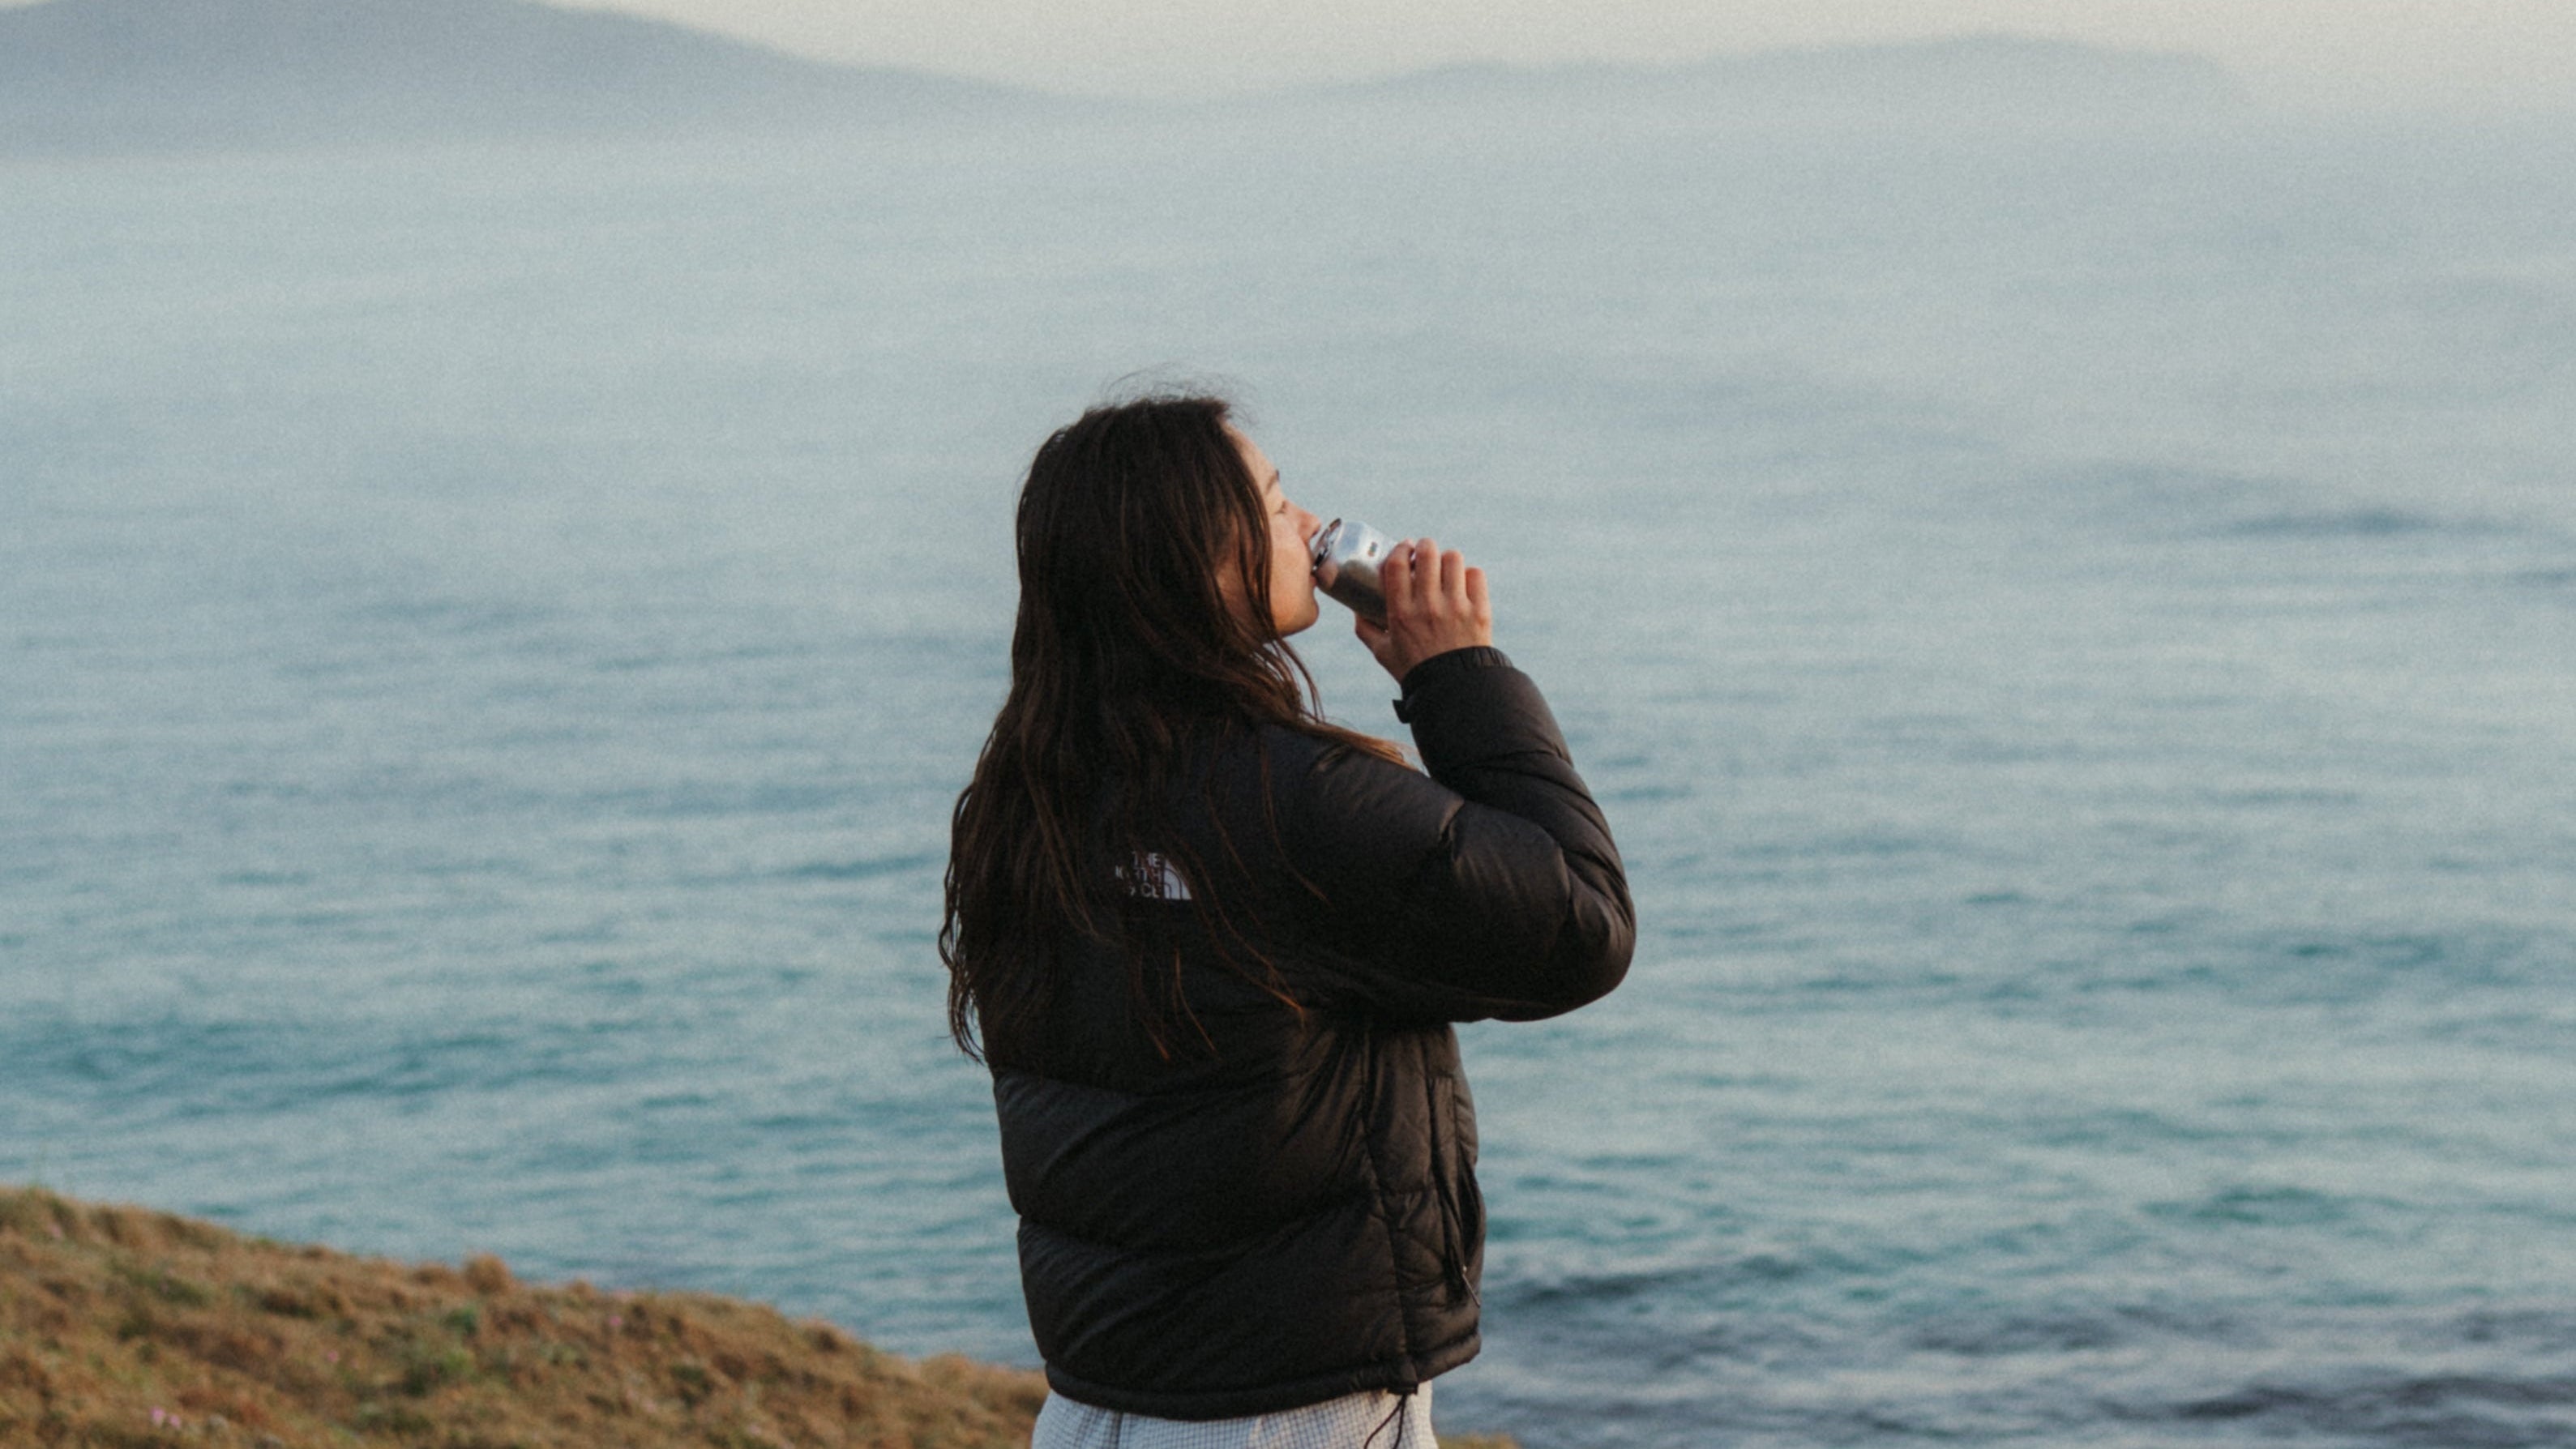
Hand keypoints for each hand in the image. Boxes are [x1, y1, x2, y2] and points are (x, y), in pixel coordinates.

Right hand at [1354, 538, 1492, 681]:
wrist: (1454, 689)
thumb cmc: (1415, 670)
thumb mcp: (1382, 652)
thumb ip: (1366, 629)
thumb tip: (1356, 608)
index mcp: (1401, 613)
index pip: (1398, 564)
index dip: (1400, 549)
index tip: (1403, 548)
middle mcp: (1428, 606)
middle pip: (1428, 553)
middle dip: (1425, 547)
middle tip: (1424, 553)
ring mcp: (1456, 607)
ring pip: (1453, 559)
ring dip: (1447, 560)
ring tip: (1445, 569)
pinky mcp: (1479, 610)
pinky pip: (1476, 574)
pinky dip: (1468, 575)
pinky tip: (1462, 583)